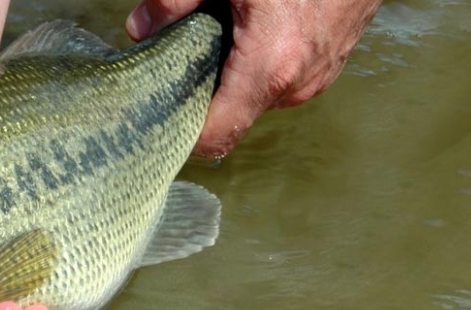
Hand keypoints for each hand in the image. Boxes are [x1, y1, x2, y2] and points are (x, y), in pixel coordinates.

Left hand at [126, 0, 381, 156]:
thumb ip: (176, 0)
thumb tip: (141, 27)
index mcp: (269, 66)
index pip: (215, 137)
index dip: (181, 136)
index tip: (158, 121)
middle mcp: (297, 83)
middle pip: (231, 115)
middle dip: (202, 91)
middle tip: (182, 57)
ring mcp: (318, 76)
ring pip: (256, 96)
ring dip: (233, 75)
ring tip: (223, 34)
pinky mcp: (329, 64)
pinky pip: (282, 79)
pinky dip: (260, 63)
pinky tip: (253, 29)